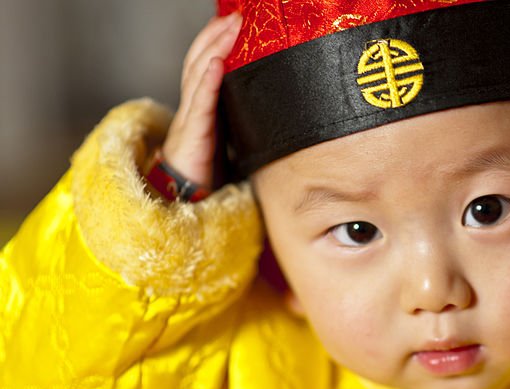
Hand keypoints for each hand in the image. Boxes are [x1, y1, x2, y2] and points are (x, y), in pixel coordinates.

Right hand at [162, 12, 241, 188]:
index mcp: (204, 105)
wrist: (184, 199)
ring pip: (199, 73)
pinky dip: (208, 81)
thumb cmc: (207, 170)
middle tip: (237, 14)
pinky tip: (217, 63)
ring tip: (229, 26)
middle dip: (218, 34)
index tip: (236, 20)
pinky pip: (200, 104)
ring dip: (214, 46)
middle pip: (202, 60)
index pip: (207, 64)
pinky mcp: (193, 134)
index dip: (218, 40)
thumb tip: (274, 111)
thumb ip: (243, 121)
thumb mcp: (229, 139)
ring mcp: (191, 117)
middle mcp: (194, 105)